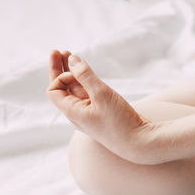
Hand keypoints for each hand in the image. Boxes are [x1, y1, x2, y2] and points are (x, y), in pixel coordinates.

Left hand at [46, 49, 154, 163]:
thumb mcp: (102, 94)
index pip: (54, 90)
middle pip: (62, 89)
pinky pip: (87, 95)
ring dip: (72, 73)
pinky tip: (86, 72)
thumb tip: (71, 58)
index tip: (75, 70)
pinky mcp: (101, 112)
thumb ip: (85, 75)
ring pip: (76, 90)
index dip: (60, 76)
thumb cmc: (119, 122)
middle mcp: (77, 114)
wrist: (140, 143)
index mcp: (73, 112)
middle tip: (58, 51)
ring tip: (70, 55)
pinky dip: (84, 81)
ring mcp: (89, 113)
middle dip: (60, 69)